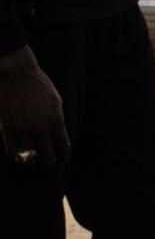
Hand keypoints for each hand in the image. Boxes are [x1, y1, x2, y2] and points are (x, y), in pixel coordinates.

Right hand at [0, 46, 68, 167]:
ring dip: (31, 162)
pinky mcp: (7, 128)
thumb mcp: (55, 102)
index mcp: (56, 120)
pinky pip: (11, 152)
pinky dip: (15, 155)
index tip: (60, 162)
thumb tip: (56, 139)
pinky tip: (17, 152)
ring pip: (29, 158)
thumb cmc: (36, 85)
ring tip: (31, 160)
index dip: (63, 159)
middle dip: (48, 165)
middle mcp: (41, 127)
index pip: (64, 148)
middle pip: (48, 158)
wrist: (15, 73)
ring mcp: (23, 129)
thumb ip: (56, 121)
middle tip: (45, 165)